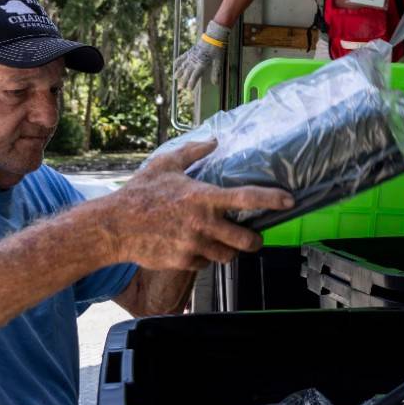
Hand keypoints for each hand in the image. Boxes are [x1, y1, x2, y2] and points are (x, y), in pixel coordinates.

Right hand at [93, 141, 293, 270]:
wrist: (113, 227)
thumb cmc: (139, 193)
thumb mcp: (165, 164)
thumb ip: (193, 152)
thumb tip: (214, 141)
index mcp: (202, 197)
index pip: (246, 198)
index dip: (271, 199)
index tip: (289, 200)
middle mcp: (203, 223)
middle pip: (246, 240)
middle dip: (254, 240)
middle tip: (253, 236)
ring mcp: (194, 245)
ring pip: (227, 255)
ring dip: (229, 250)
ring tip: (221, 240)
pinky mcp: (183, 261)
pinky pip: (205, 263)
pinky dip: (205, 257)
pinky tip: (193, 245)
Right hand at [173, 20, 229, 89]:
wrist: (213, 37)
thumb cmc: (217, 50)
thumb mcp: (218, 62)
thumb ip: (215, 73)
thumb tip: (215, 84)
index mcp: (202, 64)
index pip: (195, 76)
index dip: (191, 83)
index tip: (189, 89)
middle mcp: (195, 61)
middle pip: (187, 73)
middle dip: (184, 80)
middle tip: (181, 87)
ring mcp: (191, 56)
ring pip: (183, 66)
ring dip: (179, 72)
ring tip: (175, 78)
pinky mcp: (189, 52)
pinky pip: (182, 57)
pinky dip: (178, 61)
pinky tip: (174, 66)